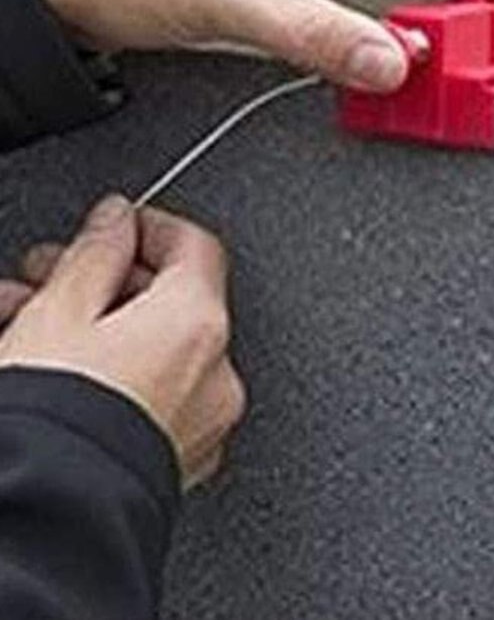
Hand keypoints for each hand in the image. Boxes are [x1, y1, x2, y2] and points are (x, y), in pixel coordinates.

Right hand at [0, 195, 244, 488]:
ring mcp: (202, 423)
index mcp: (199, 325)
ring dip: (98, 329)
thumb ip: (96, 253)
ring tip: (28, 326)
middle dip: (105, 282)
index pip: (195, 247)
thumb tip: (116, 220)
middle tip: (48, 276)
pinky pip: (153, 396)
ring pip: (154, 351)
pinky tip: (58, 375)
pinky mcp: (178, 461)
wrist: (49, 522)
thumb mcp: (58, 313)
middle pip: (172, 300)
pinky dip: (114, 375)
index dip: (149, 228)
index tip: (110, 226)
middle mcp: (216, 373)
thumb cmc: (54, 425)